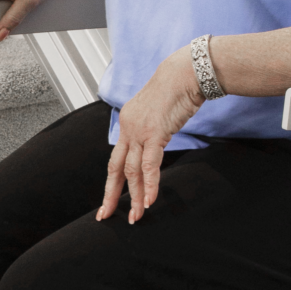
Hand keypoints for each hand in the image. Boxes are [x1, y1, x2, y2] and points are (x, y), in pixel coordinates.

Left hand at [98, 47, 202, 223]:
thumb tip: (155, 142)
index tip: (110, 198)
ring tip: (135, 216)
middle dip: (111, 194)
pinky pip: (150, 166)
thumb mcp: (158, 111)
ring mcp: (139, 131)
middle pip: (115, 168)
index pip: (118, 157)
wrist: (185, 73)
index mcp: (127, 122)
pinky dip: (150, 185)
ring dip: (134, 196)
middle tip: (106, 215)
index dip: (113, 180)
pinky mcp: (155, 133)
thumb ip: (152, 128)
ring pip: (131, 171)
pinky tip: (149, 201)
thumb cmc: (177, 88)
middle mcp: (127, 127)